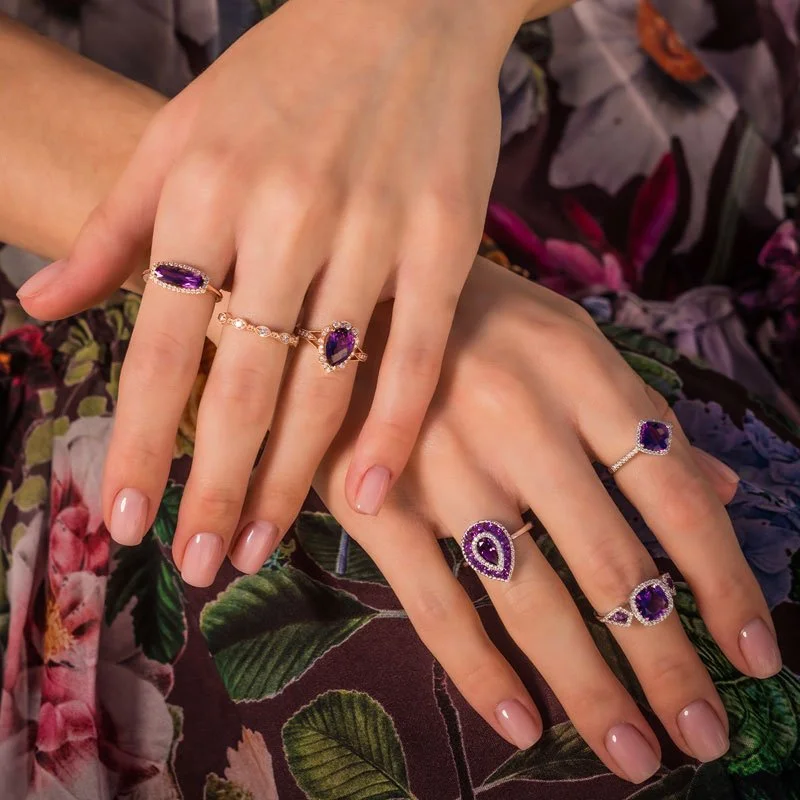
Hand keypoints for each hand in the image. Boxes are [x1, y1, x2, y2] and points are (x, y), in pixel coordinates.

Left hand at [16, 0, 539, 566]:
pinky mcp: (444, 241)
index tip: (127, 524)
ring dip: (293, 477)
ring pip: (325, 383)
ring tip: (265, 545)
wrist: (404, 7)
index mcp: (204, 190)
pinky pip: (415, 352)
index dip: (142, 444)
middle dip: (214, 487)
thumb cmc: (284, 75)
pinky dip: (395, 428)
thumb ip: (114, 226)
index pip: (161, 347)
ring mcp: (371, 230)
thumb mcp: (181, 132)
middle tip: (201, 565)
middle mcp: (282, 216)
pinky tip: (373, 495)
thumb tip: (42, 308)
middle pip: (241, 385)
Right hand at [245, 257, 774, 781]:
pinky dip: (479, 669)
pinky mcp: (377, 501)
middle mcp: (522, 420)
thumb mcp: (566, 337)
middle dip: (667, 662)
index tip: (757, 654)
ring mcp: (446, 465)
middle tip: (705, 735)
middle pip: (612, 564)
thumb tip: (723, 488)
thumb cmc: (468, 314)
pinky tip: (520, 721)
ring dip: (590, 688)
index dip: (723, 583)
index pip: (674, 493)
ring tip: (635, 755)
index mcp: (580, 372)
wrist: (346, 298)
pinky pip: (436, 602)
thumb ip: (639, 411)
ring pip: (532, 598)